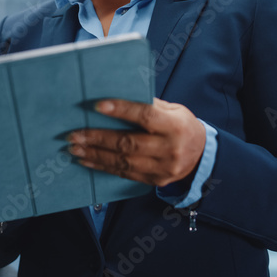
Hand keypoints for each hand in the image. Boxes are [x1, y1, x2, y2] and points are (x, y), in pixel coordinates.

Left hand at [68, 98, 205, 187]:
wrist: (202, 156)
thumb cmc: (182, 125)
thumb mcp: (173, 109)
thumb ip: (149, 105)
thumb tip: (116, 95)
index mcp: (174, 125)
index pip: (145, 116)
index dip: (121, 110)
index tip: (97, 105)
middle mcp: (169, 149)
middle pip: (128, 144)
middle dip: (98, 138)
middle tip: (74, 134)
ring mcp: (162, 168)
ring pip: (123, 162)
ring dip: (95, 155)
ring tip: (75, 148)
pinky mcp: (154, 181)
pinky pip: (124, 174)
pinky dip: (103, 166)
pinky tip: (87, 160)